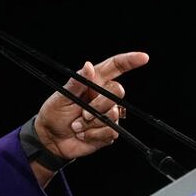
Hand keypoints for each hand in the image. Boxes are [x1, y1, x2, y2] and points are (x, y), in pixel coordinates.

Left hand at [34, 52, 148, 161]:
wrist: (52, 138)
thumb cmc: (54, 113)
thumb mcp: (61, 96)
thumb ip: (76, 82)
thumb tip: (89, 66)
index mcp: (93, 82)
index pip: (114, 67)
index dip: (130, 61)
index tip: (143, 57)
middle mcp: (103, 96)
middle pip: (118, 91)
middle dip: (100, 103)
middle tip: (83, 113)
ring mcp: (108, 114)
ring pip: (114, 114)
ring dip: (92, 122)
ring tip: (77, 125)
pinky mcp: (109, 131)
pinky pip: (110, 131)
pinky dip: (93, 134)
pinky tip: (83, 134)